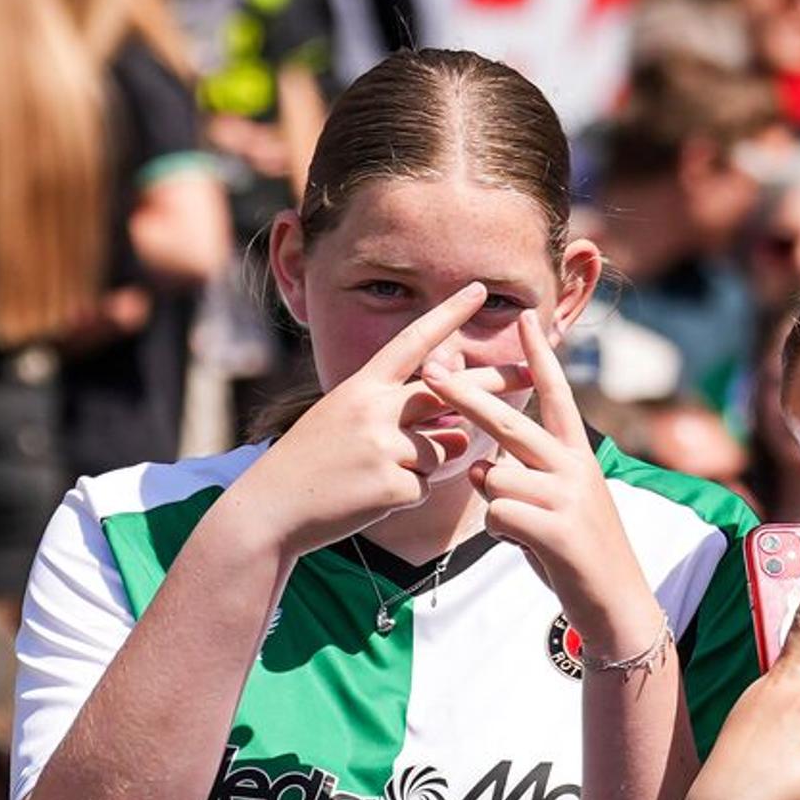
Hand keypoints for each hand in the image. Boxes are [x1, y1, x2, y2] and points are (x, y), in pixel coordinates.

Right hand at [227, 283, 491, 562]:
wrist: (269, 509)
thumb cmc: (308, 465)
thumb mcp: (342, 422)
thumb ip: (396, 416)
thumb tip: (457, 426)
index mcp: (361, 386)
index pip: (412, 342)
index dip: (447, 314)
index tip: (478, 290)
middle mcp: (375, 409)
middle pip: (450, 391)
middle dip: (494, 383)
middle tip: (530, 370)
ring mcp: (384, 447)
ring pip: (442, 449)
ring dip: (426, 465)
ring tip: (378, 474)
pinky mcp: (392, 486)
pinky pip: (425, 487)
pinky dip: (406, 495)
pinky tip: (370, 498)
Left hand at [437, 315, 659, 651]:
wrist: (616, 601)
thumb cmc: (576, 549)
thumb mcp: (557, 502)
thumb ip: (525, 476)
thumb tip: (480, 466)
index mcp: (576, 453)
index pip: (555, 394)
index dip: (538, 356)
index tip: (524, 316)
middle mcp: (574, 465)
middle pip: (507, 423)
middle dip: (464, 395)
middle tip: (431, 369)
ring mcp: (568, 495)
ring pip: (494, 478)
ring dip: (495, 504)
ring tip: (526, 528)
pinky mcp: (558, 528)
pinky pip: (499, 513)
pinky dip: (501, 531)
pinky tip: (527, 544)